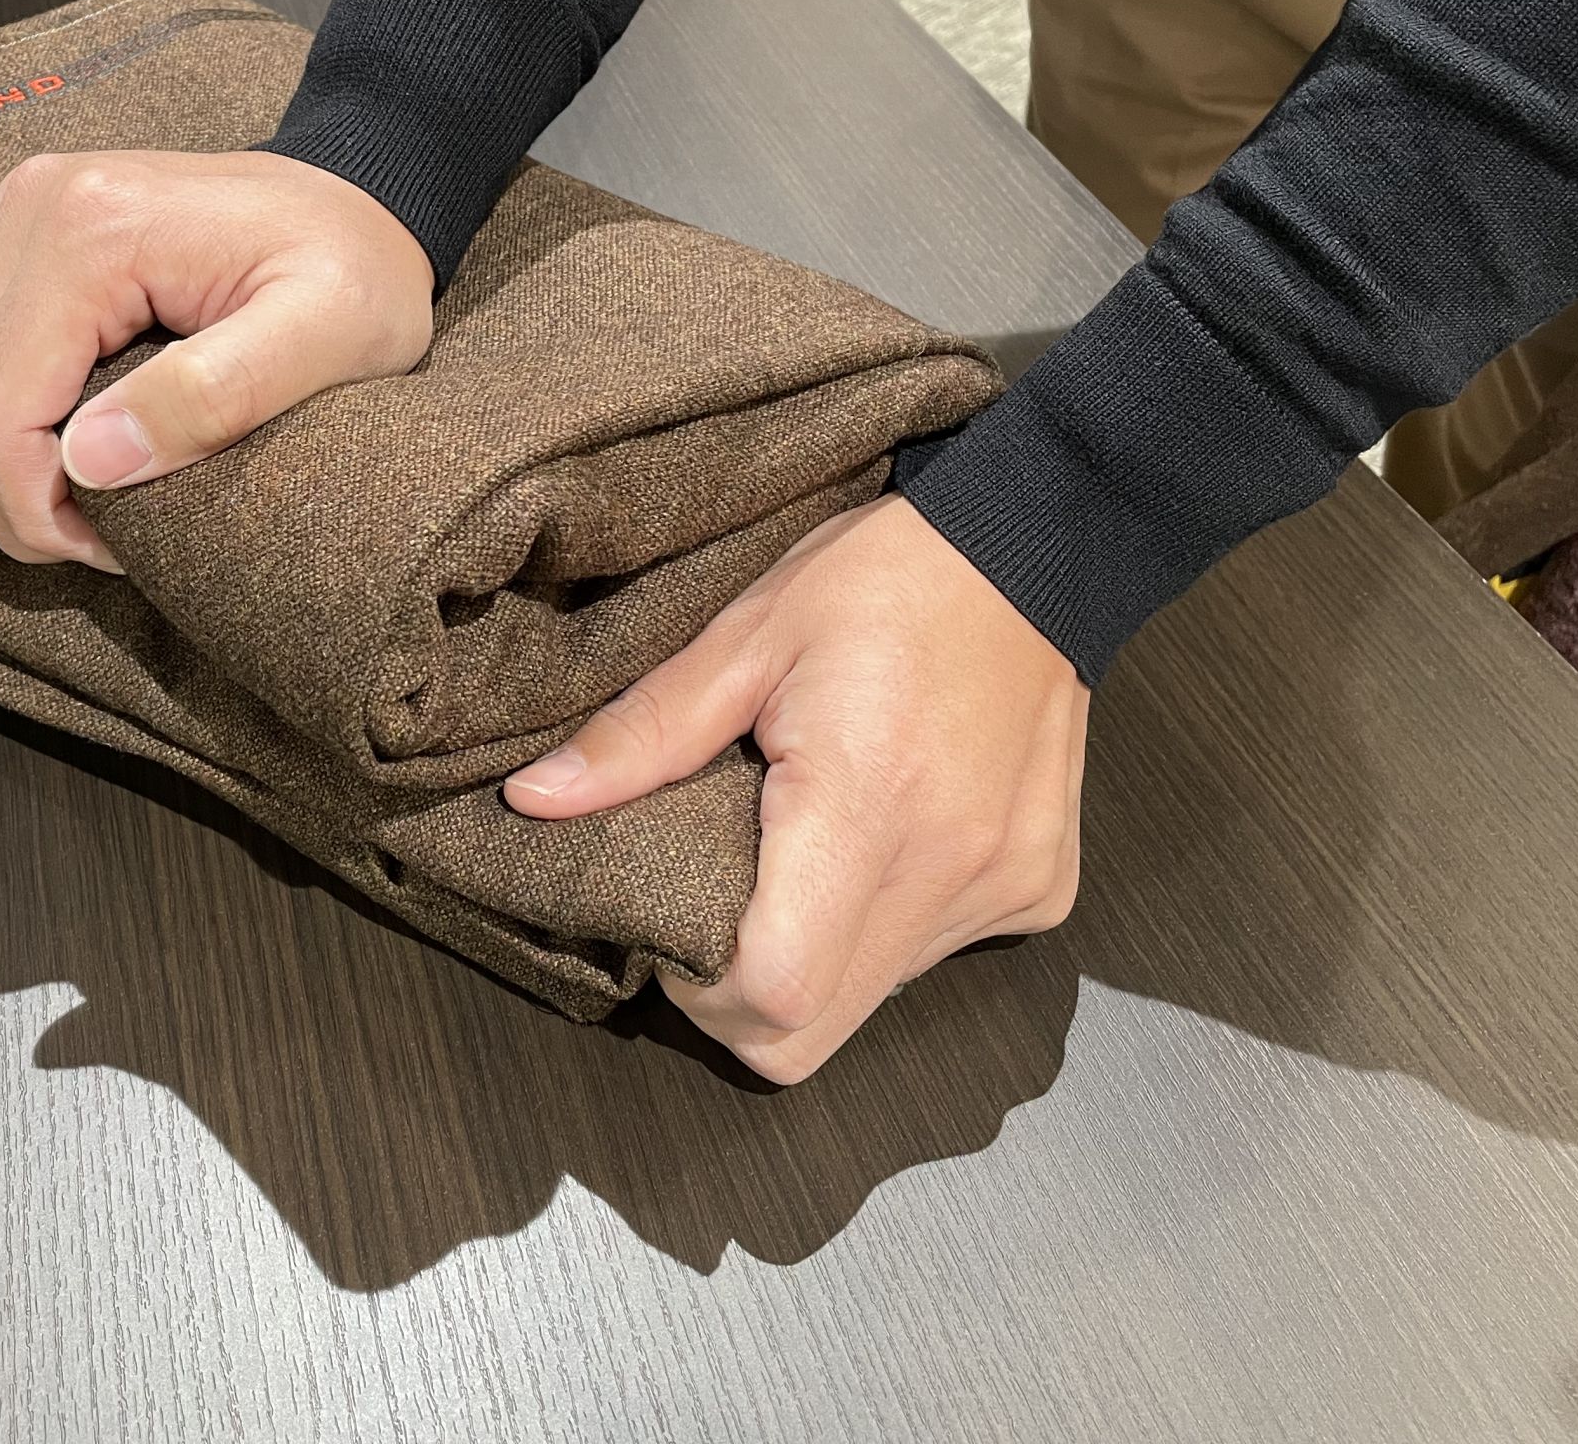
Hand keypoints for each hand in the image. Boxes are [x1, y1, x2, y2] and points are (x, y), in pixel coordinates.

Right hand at [0, 149, 434, 569]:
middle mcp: (26, 204)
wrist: (360, 187)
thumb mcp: (330, 336)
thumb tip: (89, 465)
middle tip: (84, 539)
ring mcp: (4, 203)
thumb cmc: (356, 266)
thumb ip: (214, 397)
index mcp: (92, 230)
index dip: (33, 511)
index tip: (111, 547)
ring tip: (39, 498)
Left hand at [505, 494, 1086, 1083]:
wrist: (1039, 543)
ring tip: (799, 854)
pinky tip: (879, 837)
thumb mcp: (747, 636)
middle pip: (813, 1034)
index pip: (774, 991)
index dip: (701, 989)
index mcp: (864, 801)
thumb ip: (644, 734)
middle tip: (717, 909)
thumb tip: (536, 799)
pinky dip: (888, 926)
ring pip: (874, 999)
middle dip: (741, 1000)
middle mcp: (946, 866)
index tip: (673, 927)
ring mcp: (1004, 887)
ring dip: (817, 956)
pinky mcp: (1041, 889)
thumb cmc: (888, 579)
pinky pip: (937, 953)